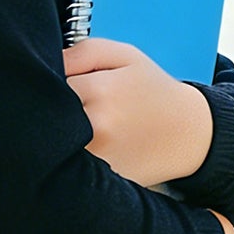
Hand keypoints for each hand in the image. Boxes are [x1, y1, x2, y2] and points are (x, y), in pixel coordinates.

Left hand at [63, 37, 212, 188]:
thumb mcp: (124, 56)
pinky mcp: (102, 180)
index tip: (62, 84)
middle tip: (72, 104)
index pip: (48, 84)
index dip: (50, 83)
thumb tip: (46, 62)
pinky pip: (70, 165)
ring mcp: (98, 158)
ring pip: (56, 142)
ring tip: (83, 124)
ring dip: (60, 133)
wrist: (187, 133)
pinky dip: (72, 155)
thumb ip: (81, 52)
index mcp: (100, 92)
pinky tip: (94, 143)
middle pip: (48, 117)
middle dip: (51, 109)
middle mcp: (96, 128)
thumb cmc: (153, 91)